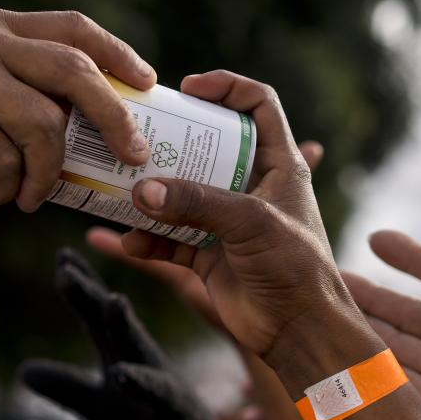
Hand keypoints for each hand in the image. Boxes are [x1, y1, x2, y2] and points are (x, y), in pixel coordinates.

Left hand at [19, 248, 253, 419]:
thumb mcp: (98, 406)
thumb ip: (65, 385)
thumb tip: (21, 370)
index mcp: (122, 355)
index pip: (97, 317)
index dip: (80, 288)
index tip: (61, 256)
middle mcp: (142, 360)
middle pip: (113, 323)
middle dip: (91, 294)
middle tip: (66, 266)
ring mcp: (161, 383)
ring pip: (140, 350)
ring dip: (125, 325)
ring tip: (112, 298)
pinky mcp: (175, 411)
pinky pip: (158, 395)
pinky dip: (141, 383)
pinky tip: (123, 374)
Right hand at [113, 71, 381, 377]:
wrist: (298, 331)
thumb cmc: (294, 268)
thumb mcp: (250, 223)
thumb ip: (197, 202)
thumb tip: (141, 191)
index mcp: (279, 166)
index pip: (259, 107)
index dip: (228, 88)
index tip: (189, 88)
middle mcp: (252, 188)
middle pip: (208, 147)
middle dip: (172, 143)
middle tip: (139, 136)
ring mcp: (227, 222)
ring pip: (181, 195)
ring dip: (151, 195)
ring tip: (122, 192)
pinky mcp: (209, 255)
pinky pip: (169, 238)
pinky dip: (149, 240)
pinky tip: (133, 243)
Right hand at [344, 216, 420, 419]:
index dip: (410, 258)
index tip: (378, 239)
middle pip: (411, 312)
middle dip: (375, 295)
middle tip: (336, 278)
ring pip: (399, 345)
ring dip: (368, 329)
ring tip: (330, 313)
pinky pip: (402, 385)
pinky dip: (376, 372)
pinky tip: (346, 356)